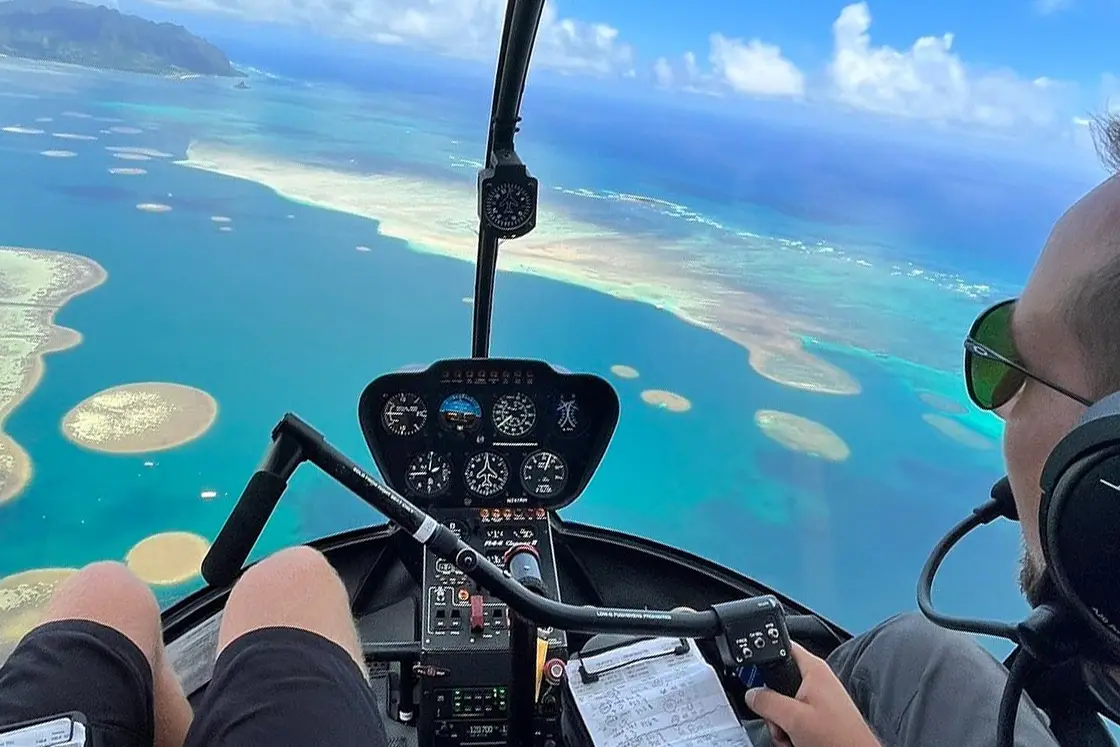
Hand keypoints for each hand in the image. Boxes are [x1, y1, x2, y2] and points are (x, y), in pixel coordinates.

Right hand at [745, 643, 881, 746]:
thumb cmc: (839, 738)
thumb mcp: (793, 718)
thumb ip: (767, 702)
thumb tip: (751, 694)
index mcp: (813, 669)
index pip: (783, 647)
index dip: (765, 655)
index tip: (754, 671)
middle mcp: (817, 680)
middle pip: (778, 682)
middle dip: (773, 706)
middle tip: (779, 720)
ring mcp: (819, 699)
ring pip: (784, 704)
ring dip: (781, 723)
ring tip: (791, 735)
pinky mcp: (820, 716)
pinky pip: (795, 717)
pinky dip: (792, 730)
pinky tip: (797, 741)